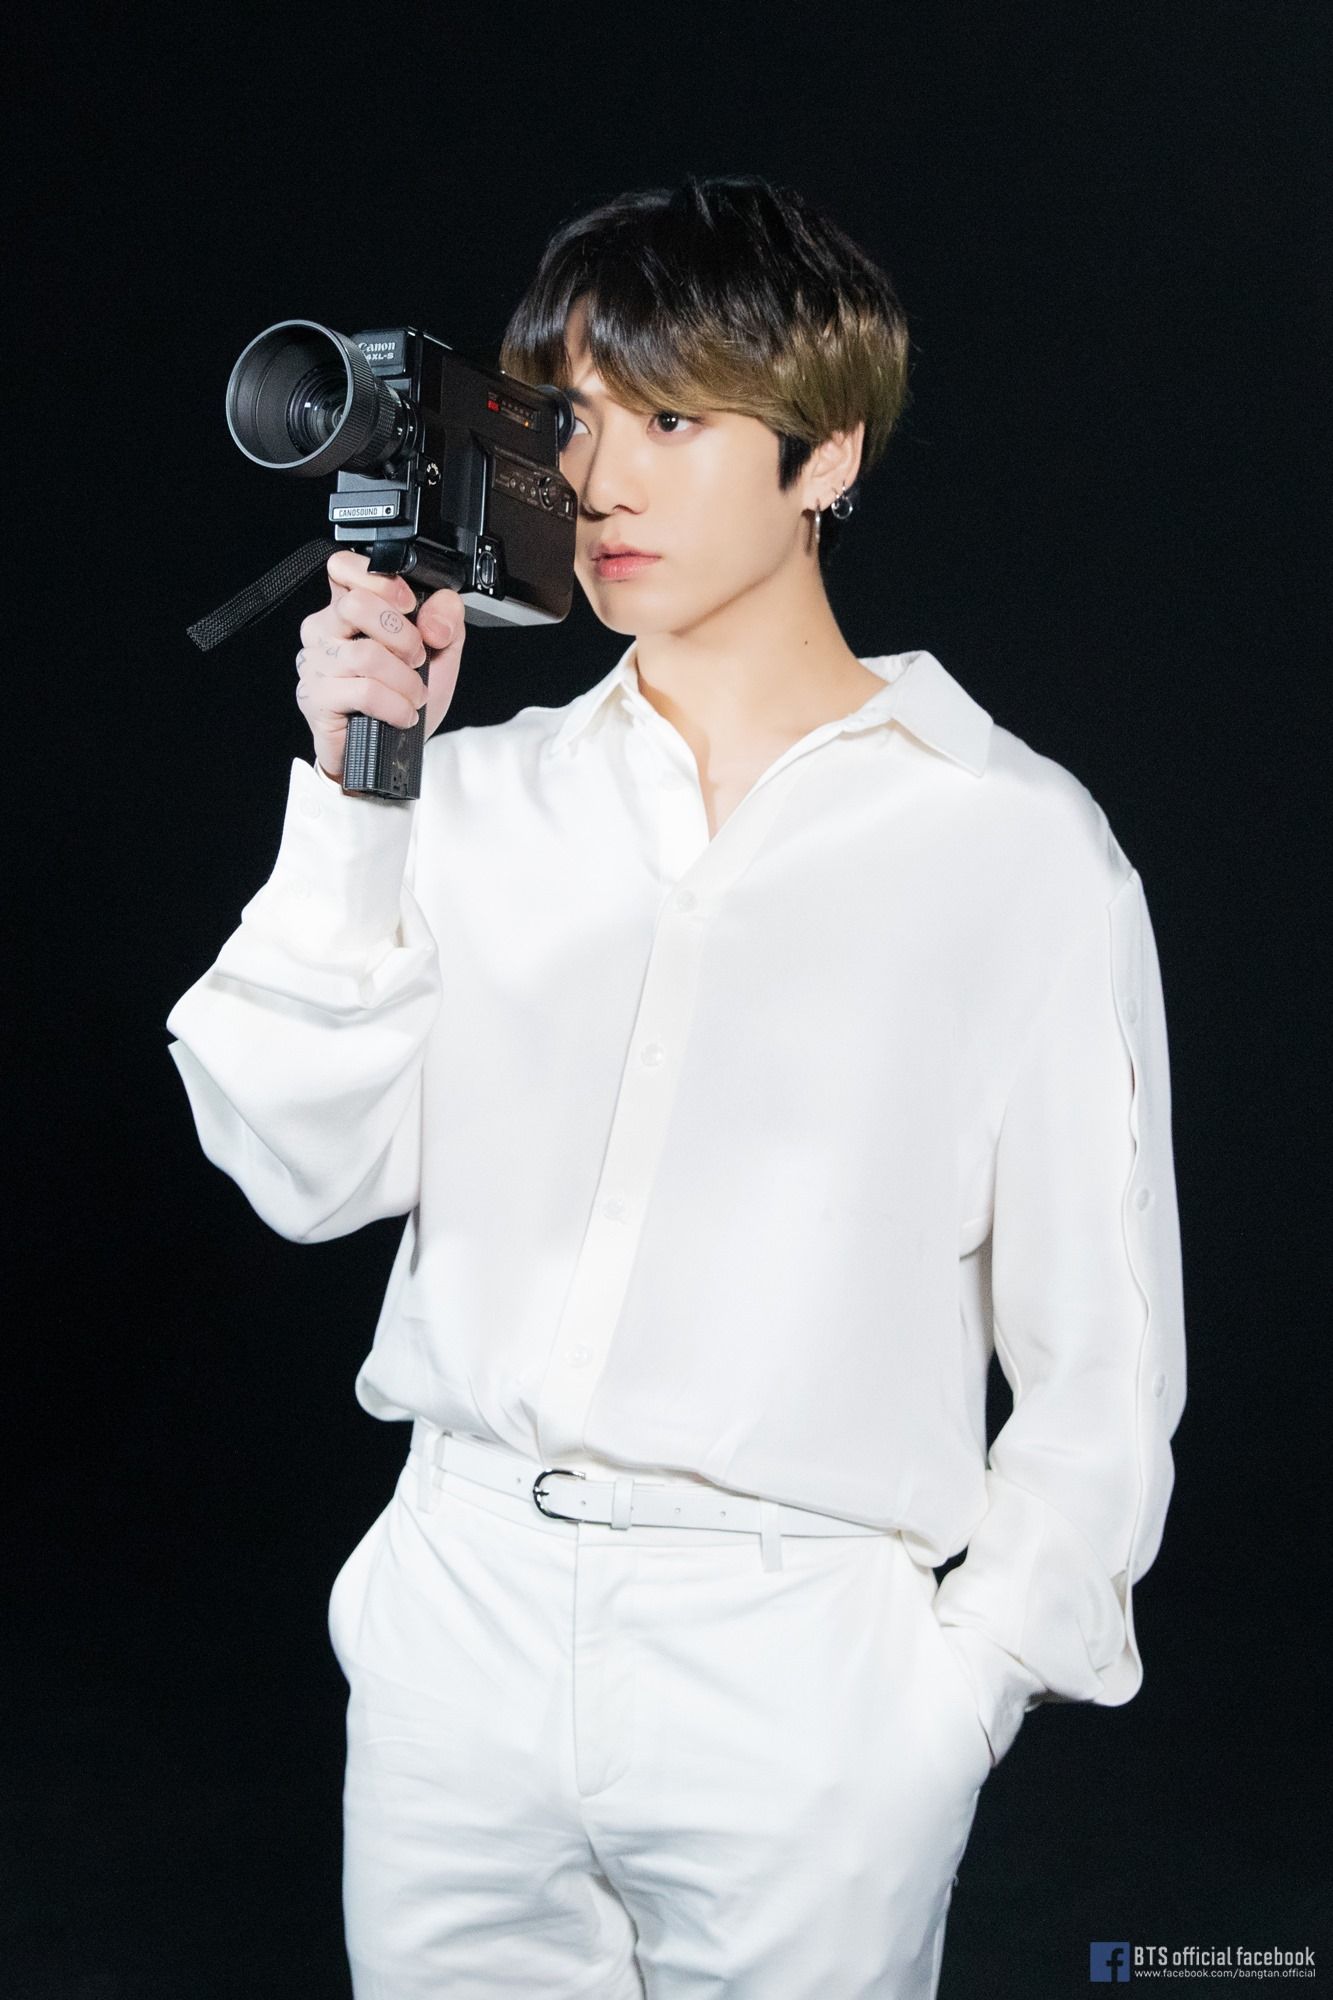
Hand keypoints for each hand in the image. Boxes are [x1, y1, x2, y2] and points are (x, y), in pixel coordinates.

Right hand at [295, 550, 465, 781]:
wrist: (388, 755)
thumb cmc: (403, 700)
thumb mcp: (440, 654)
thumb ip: (446, 620)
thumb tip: (436, 617)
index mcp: (349, 608)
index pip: (344, 566)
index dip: (379, 579)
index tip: (408, 605)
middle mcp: (325, 629)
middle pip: (357, 605)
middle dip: (403, 636)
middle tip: (417, 659)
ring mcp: (316, 663)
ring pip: (366, 654)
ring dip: (405, 681)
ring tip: (413, 695)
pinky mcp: (315, 697)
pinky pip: (363, 692)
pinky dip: (395, 706)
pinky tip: (402, 714)